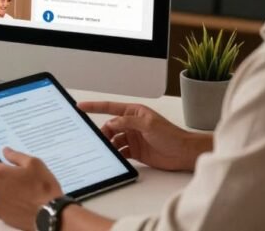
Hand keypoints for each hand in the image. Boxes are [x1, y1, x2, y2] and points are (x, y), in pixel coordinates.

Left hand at [0, 147, 61, 230]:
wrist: (51, 214)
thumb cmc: (43, 189)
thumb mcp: (34, 164)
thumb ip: (16, 155)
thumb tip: (6, 151)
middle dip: (1, 175)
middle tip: (18, 177)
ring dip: (4, 189)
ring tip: (22, 190)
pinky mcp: (1, 215)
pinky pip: (0, 204)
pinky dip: (8, 201)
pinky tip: (22, 201)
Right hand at [78, 101, 210, 171]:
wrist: (183, 153)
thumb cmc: (171, 135)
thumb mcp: (148, 124)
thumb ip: (127, 122)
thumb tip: (111, 122)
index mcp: (134, 112)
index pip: (110, 108)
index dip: (94, 106)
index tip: (80, 106)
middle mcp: (132, 124)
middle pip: (110, 127)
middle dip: (103, 132)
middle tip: (98, 140)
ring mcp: (133, 138)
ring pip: (113, 140)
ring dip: (109, 145)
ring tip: (105, 150)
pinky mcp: (135, 151)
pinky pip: (120, 152)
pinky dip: (116, 155)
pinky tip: (113, 158)